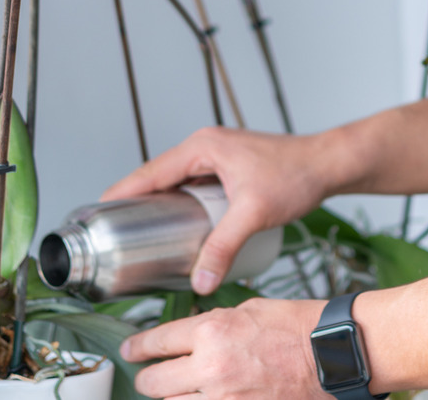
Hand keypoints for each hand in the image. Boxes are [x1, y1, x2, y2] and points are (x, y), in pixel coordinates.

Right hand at [101, 127, 342, 293]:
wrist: (329, 164)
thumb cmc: (296, 176)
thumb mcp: (254, 214)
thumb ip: (224, 247)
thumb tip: (200, 281)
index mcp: (202, 147)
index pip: (149, 172)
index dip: (122, 193)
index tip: (98, 213)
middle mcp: (205, 146)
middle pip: (158, 176)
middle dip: (136, 201)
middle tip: (115, 231)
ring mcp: (217, 154)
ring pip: (176, 181)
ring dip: (159, 201)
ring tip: (139, 232)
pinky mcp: (229, 166)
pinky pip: (193, 184)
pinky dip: (180, 201)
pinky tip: (178, 224)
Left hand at [122, 298, 329, 398]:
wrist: (335, 352)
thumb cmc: (299, 325)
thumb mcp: (248, 309)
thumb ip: (213, 323)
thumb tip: (190, 334)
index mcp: (212, 332)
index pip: (157, 342)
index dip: (137, 348)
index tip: (130, 351)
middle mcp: (212, 367)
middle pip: (154, 382)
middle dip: (147, 378)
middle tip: (148, 377)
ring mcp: (226, 399)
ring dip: (172, 398)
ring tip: (178, 392)